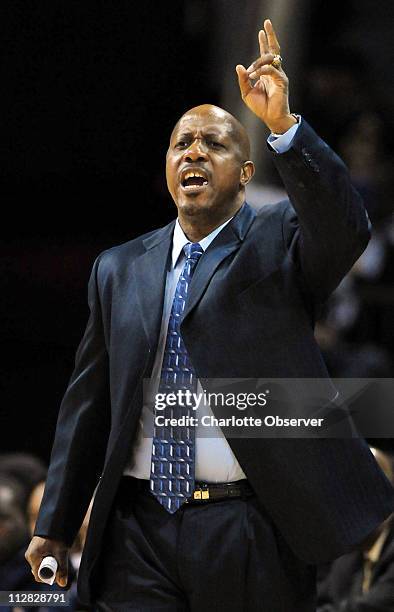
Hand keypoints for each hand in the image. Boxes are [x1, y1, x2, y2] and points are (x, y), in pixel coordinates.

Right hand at [25, 536, 69, 587]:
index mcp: (32, 557)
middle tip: (59, 566)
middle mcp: (29, 556)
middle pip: (39, 571)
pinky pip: (39, 560)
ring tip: (57, 558)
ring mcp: (31, 553)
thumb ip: (62, 568)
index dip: (48, 578)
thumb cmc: (56, 536)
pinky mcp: (34, 550)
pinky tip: (53, 556)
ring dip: (48, 565)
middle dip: (49, 572)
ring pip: (39, 565)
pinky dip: (46, 560)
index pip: (38, 576)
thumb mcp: (61, 552)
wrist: (54, 521)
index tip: (58, 574)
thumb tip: (63, 584)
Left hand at [236, 19, 295, 133]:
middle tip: (266, 22)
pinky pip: (271, 70)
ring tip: (250, 71)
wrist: (270, 118)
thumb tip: (239, 66)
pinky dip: (261, 71)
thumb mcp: (247, 93)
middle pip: (273, 49)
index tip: (261, 31)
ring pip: (271, 58)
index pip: (265, 54)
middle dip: (270, 36)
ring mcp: (279, 75)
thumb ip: (243, 80)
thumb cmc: (260, 108)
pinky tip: (253, 76)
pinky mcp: (282, 80)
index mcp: (266, 73)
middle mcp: (274, 71)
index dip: (264, 42)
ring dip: (258, 62)